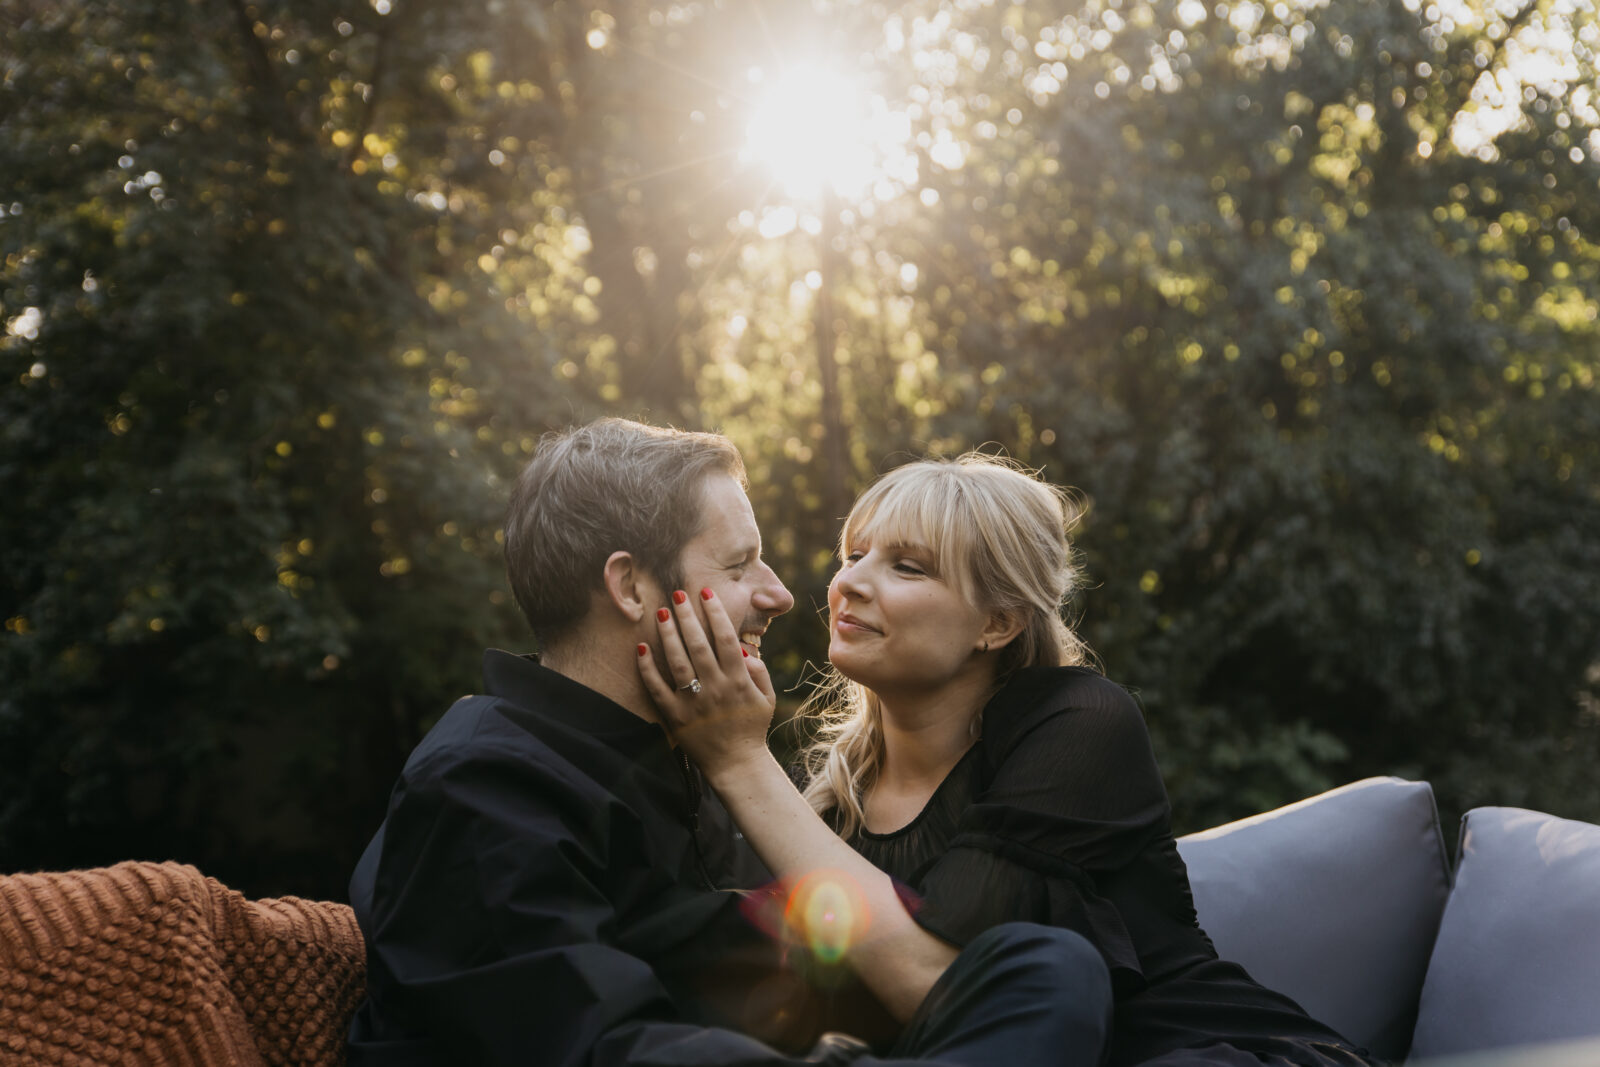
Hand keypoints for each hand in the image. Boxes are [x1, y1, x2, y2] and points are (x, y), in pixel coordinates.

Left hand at [636, 587, 777, 774]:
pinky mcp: (675, 716)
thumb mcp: (766, 698)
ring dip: (668, 635)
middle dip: (687, 616)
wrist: (736, 764)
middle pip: (698, 645)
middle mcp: (715, 688)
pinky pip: (658, 689)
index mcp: (738, 680)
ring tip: (660, 612)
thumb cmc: (752, 728)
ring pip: (677, 662)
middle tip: (677, 594)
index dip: (715, 613)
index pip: (725, 638)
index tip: (705, 593)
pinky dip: (647, 668)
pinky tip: (641, 648)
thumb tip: (742, 648)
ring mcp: (694, 702)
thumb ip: (758, 671)